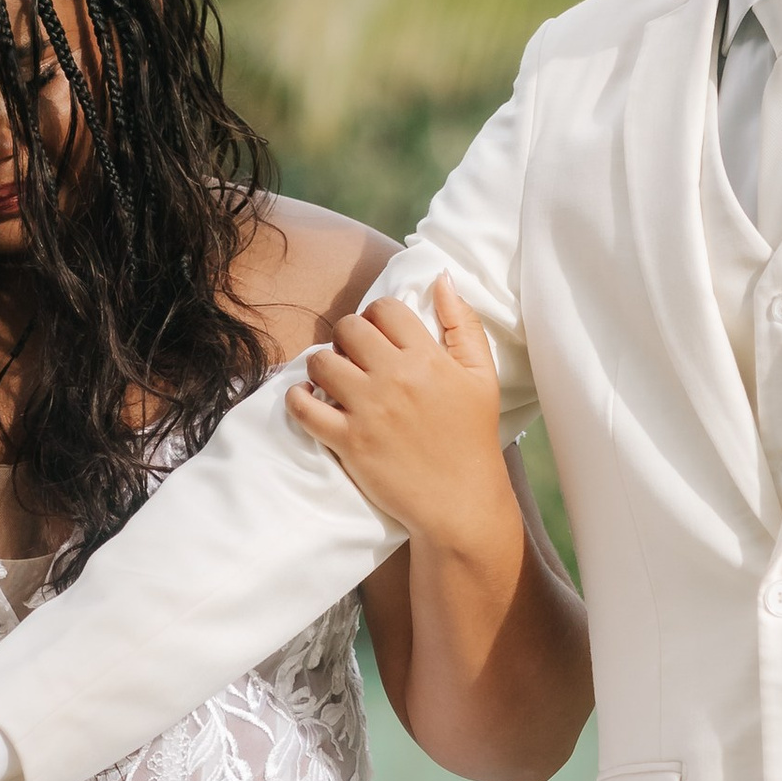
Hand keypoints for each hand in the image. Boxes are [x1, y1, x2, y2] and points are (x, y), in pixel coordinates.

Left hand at [287, 279, 514, 547]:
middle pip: (348, 328)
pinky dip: (299, 399)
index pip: (385, 308)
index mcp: (428, 358)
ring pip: (322, 361)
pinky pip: (303, 406)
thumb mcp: (482, 376)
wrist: (461, 502)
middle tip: (355, 357)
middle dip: (348, 337)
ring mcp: (368, 410)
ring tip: (334, 379)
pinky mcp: (348, 442)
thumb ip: (463, 324)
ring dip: (323, 365)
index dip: (379, 317)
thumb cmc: (473, 437)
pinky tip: (311, 401)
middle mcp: (395, 378)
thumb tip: (441, 278)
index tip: (380, 337)